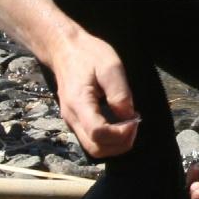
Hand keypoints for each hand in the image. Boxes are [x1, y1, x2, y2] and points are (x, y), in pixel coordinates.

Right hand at [50, 29, 139, 158]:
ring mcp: (71, 120)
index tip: (134, 119)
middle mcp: (72, 117)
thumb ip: (120, 93)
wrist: (64, 49)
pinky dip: (108, 139)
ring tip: (129, 125)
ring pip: (93, 148)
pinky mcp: (75, 120)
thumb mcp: (110, 66)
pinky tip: (119, 123)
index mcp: (79, 103)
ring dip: (114, 144)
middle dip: (120, 144)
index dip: (120, 133)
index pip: (98, 133)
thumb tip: (128, 117)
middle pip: (95, 148)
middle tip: (134, 125)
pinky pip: (91, 138)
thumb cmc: (87, 54)